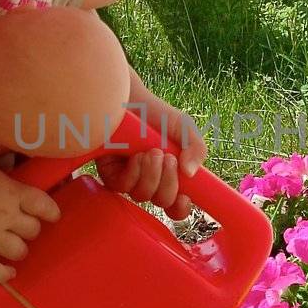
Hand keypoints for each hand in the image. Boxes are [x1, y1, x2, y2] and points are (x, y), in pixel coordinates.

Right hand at [0, 135, 59, 281]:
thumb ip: (0, 153)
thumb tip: (11, 149)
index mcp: (10, 191)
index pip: (43, 206)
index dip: (51, 211)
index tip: (52, 213)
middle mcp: (2, 216)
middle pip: (32, 230)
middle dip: (31, 227)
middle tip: (25, 224)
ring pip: (17, 251)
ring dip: (19, 247)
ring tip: (15, 245)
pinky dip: (2, 273)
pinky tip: (9, 274)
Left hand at [95, 97, 206, 220]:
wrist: (129, 99)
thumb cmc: (155, 113)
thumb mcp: (183, 127)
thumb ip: (196, 148)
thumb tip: (190, 173)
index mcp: (171, 175)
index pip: (177, 205)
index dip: (181, 207)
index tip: (185, 197)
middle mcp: (151, 180)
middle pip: (163, 202)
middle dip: (169, 184)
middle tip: (168, 159)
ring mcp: (131, 179)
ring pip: (144, 196)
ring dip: (151, 175)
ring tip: (151, 152)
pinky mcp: (111, 175)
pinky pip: (123, 187)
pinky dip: (134, 173)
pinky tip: (136, 156)